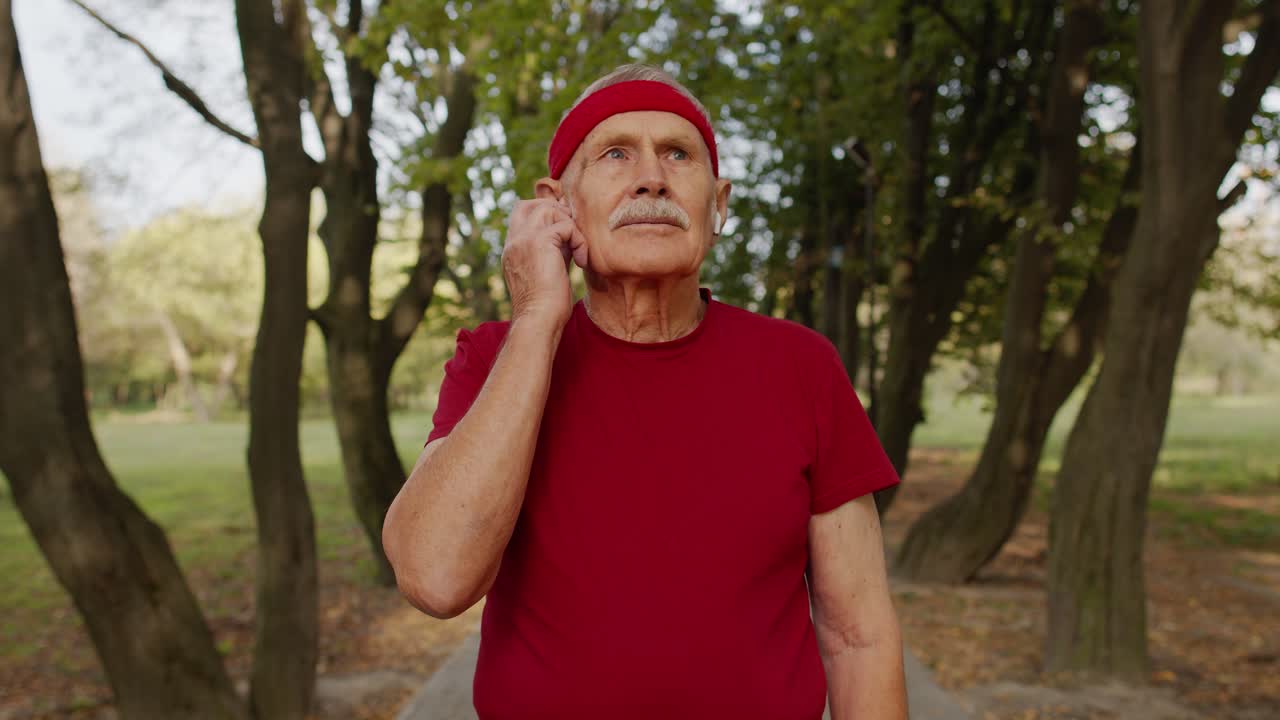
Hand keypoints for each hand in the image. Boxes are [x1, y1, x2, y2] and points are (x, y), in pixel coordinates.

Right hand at [501, 198, 587, 330]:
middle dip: (556, 212)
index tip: (566, 236)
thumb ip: (552, 250)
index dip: (546, 216)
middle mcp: (514, 241)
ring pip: (548, 208)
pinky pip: (566, 226)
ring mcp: (523, 239)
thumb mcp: (545, 271)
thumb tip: (569, 235)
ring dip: (569, 226)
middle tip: (572, 236)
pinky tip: (580, 262)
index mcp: (512, 249)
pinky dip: (579, 241)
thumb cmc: (546, 306)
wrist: (539, 320)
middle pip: (531, 204)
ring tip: (577, 251)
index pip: (522, 214)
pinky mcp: (539, 241)